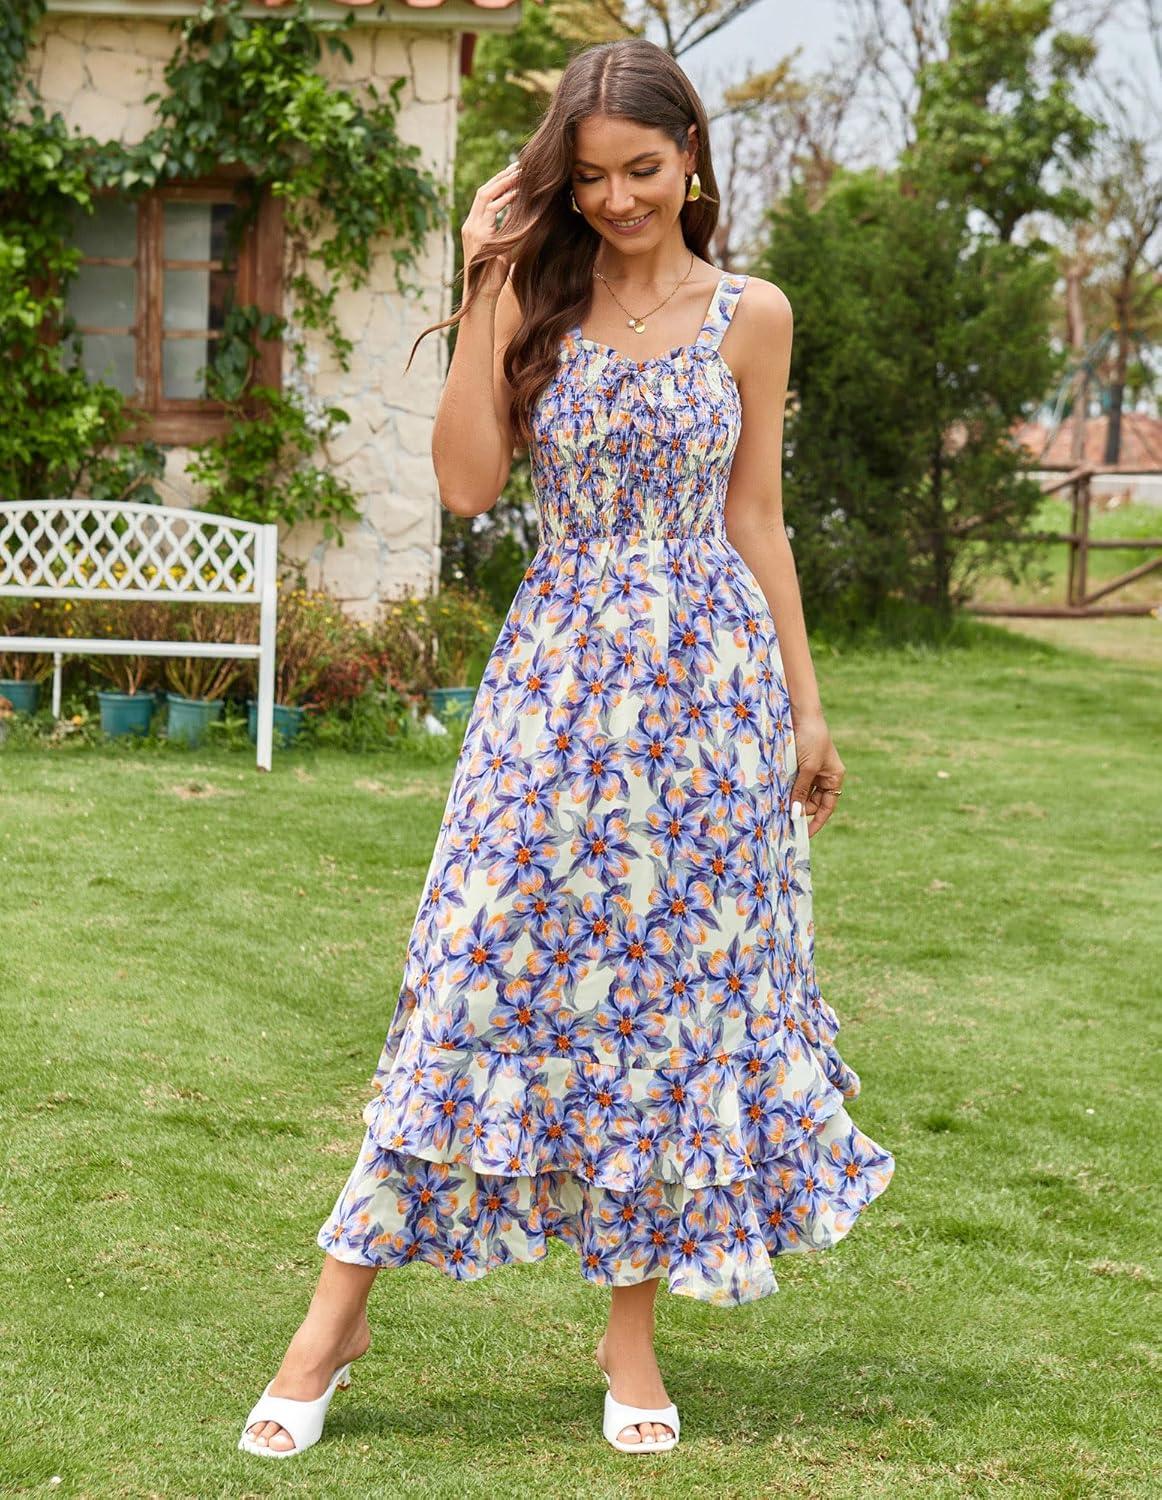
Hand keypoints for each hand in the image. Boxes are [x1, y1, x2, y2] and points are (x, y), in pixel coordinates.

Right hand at [461, 160, 520, 296]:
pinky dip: (504, 200)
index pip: (484, 197)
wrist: (481, 297)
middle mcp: (470, 225)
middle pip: (484, 191)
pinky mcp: (478, 237)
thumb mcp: (503, 250)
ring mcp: (472, 230)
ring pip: (485, 196)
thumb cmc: (494, 278)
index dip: (499, 183)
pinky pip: (491, 211)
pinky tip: (517, 193)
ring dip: (504, 183)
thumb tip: (527, 219)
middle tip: (520, 166)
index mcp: (473, 227)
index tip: (515, 173)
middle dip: (502, 177)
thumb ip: (508, 233)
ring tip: (521, 174)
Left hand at [789, 706, 844, 835]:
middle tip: (783, 817)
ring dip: (790, 798)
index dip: (816, 821)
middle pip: (812, 801)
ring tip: (777, 806)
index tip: (803, 834)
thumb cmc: (811, 738)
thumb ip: (801, 791)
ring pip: (800, 792)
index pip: (826, 807)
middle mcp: (824, 775)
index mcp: (834, 776)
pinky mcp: (797, 763)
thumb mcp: (807, 767)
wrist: (801, 712)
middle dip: (799, 808)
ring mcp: (810, 769)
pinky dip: (785, 788)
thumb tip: (796, 814)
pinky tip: (775, 793)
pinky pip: (792, 782)